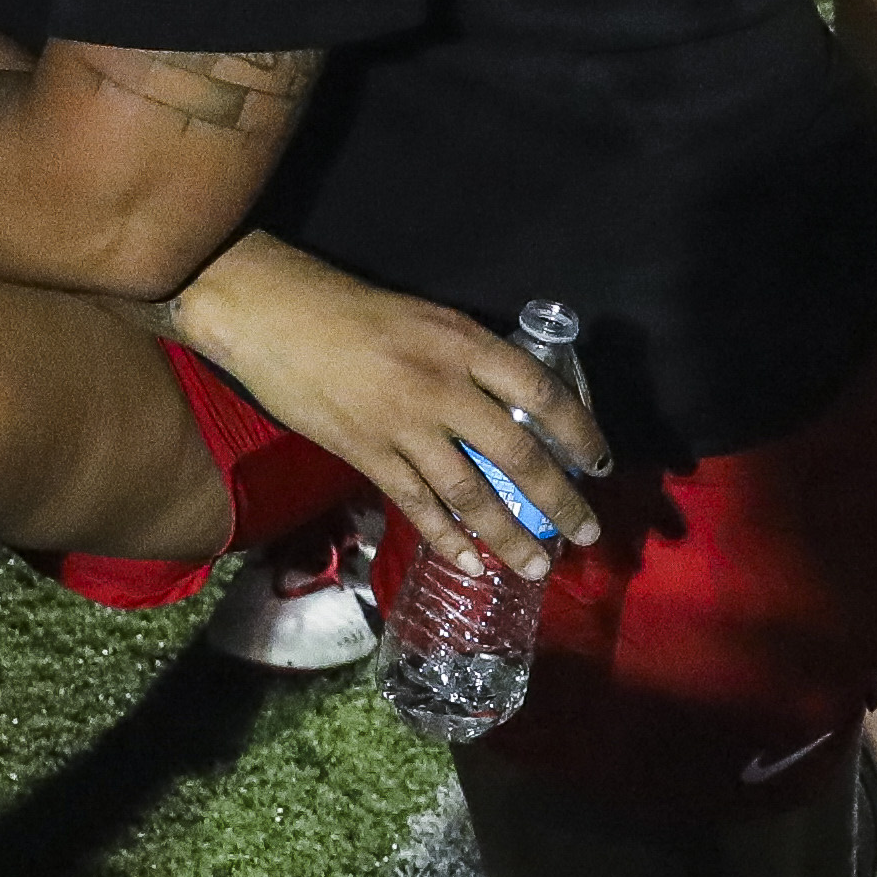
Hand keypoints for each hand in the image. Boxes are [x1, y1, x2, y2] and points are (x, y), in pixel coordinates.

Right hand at [162, 235, 616, 577]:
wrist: (275, 314)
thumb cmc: (353, 311)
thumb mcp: (428, 319)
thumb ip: (470, 359)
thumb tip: (514, 408)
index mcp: (464, 343)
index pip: (541, 392)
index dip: (579, 431)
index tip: (601, 463)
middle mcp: (443, 385)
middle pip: (517, 451)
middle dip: (558, 499)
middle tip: (586, 533)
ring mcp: (404, 424)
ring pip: (470, 491)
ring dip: (509, 534)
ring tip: (537, 566)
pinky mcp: (367, 453)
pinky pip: (418, 504)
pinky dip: (448, 537)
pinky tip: (472, 563)